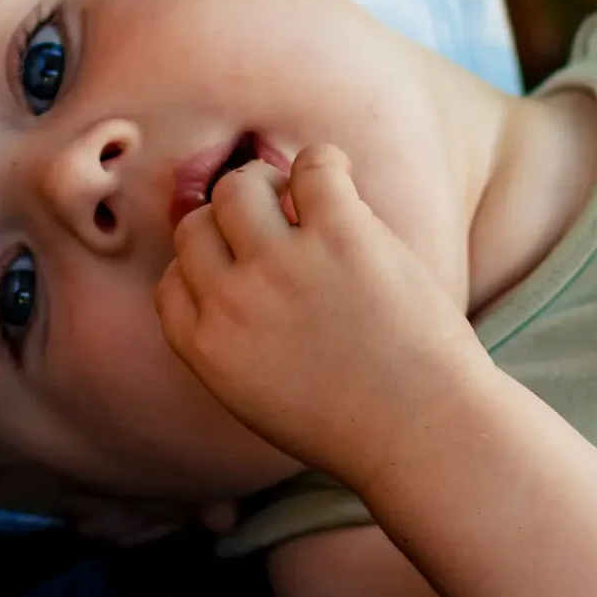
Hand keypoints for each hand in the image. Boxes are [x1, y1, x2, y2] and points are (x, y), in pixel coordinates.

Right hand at [153, 145, 479, 486]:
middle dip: (229, 225)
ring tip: (303, 204)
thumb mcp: (257, 397)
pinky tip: (339, 182)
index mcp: (205, 347)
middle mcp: (232, 301)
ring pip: (241, 186)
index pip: (172, 279)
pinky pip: (311, 165)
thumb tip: (228, 274)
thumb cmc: (352, 421)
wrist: (424, 431)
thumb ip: (229, 341)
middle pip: (196, 226)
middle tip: (273, 230)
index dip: (204, 266)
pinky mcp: (340, 234)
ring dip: (267, 187)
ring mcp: (282, 263)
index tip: (239, 268)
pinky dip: (322, 164)